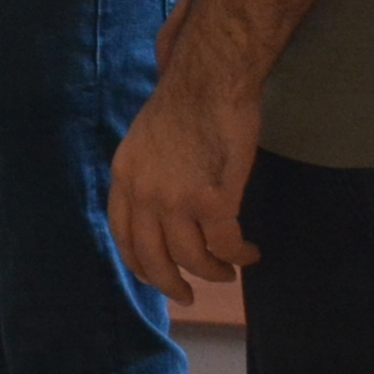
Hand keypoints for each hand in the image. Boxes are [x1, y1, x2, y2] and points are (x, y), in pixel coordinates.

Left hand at [106, 47, 265, 298]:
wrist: (210, 78)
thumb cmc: (188, 101)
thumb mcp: (146, 139)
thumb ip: (147, 173)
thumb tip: (160, 204)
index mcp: (124, 177)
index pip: (123, 234)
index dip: (139, 262)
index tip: (154, 275)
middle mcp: (143, 194)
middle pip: (152, 258)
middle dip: (171, 284)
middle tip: (187, 296)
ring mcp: (176, 200)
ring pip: (192, 259)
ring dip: (213, 272)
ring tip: (228, 271)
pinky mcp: (213, 202)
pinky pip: (226, 246)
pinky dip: (240, 255)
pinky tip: (250, 253)